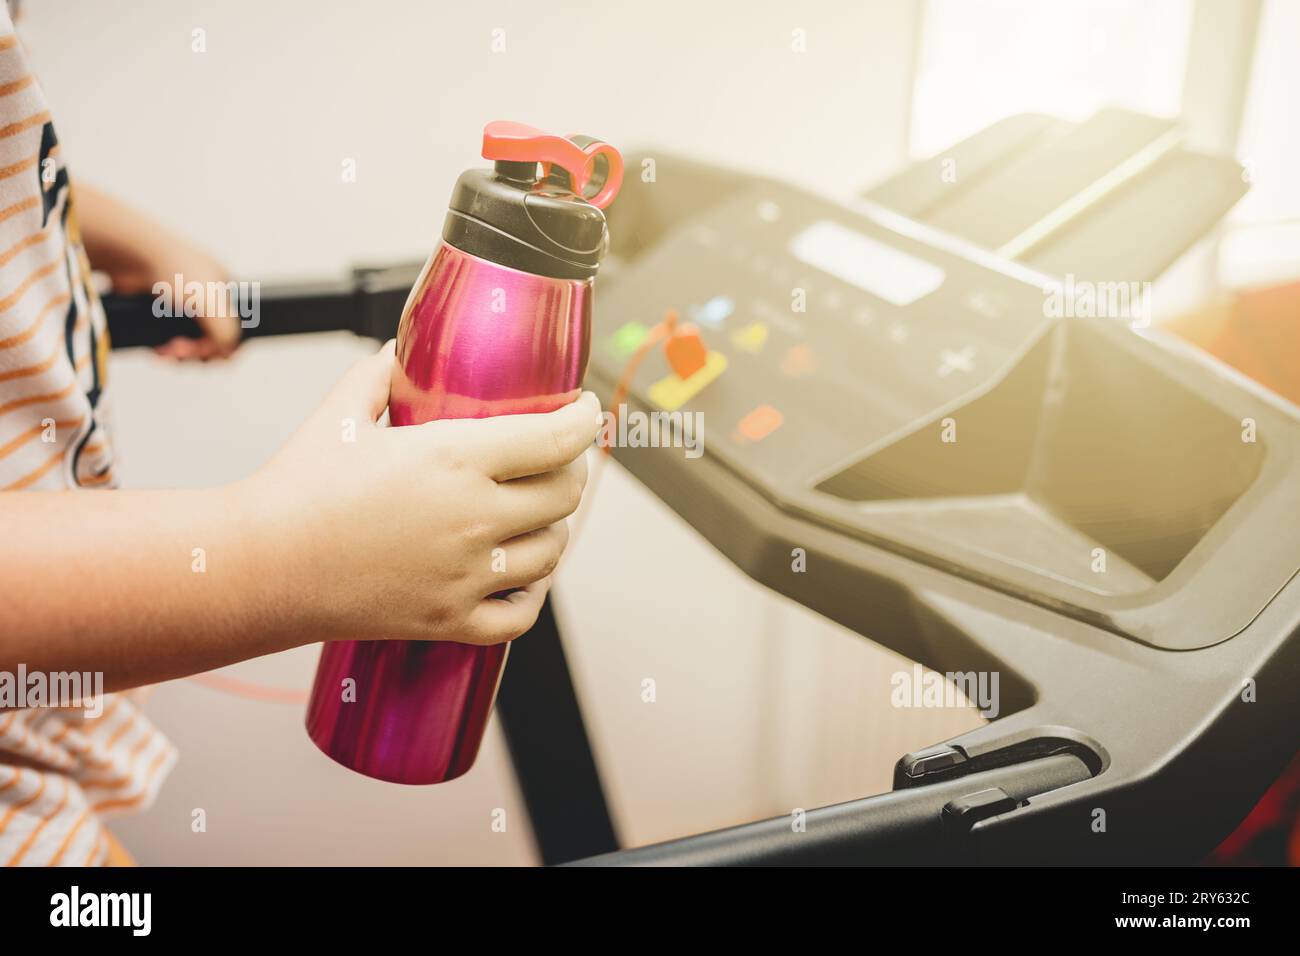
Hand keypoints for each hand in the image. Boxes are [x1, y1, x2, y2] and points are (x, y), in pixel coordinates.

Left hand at [76, 184, 241, 359]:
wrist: (133, 253)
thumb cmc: (176, 271)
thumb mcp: (213, 305)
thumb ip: (227, 333)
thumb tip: (224, 353)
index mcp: (224, 292)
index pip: (235, 330)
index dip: (223, 348)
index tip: (206, 355)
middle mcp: (205, 299)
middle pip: (211, 341)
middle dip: (197, 353)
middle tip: (181, 352)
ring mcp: (181, 305)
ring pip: (189, 343)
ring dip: (180, 354)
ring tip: (166, 353)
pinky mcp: (157, 312)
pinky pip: (168, 340)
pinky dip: (165, 349)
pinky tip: (158, 350)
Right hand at [238, 340, 600, 644]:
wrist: (258, 566)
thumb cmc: (295, 489)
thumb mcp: (341, 414)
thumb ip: (380, 374)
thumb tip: (400, 351)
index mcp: (454, 457)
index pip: (557, 438)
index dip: (585, 421)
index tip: (587, 412)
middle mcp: (472, 517)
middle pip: (564, 494)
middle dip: (571, 472)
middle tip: (558, 462)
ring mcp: (465, 574)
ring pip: (551, 550)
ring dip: (552, 527)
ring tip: (536, 514)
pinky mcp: (450, 619)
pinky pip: (522, 613)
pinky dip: (533, 592)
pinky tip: (523, 574)